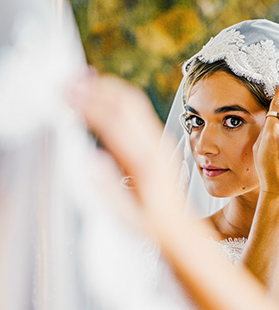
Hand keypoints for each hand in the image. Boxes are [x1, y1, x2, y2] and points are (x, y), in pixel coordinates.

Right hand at [68, 74, 181, 231]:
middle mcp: (155, 146)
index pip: (114, 123)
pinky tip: (100, 97)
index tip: (68, 95)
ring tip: (81, 83)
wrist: (179, 227)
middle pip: (126, 102)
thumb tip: (90, 161)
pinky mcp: (158, 141)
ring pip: (133, 101)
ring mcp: (158, 141)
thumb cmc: (152, 224)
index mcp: (144, 164)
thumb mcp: (126, 216)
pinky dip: (115, 97)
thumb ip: (107, 190)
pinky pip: (137, 109)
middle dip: (96, 88)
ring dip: (106, 88)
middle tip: (70, 82)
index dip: (89, 104)